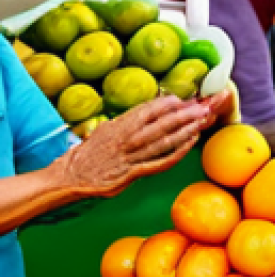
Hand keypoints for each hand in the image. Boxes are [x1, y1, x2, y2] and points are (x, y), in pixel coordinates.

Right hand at [57, 95, 222, 196]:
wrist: (70, 176)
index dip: (167, 104)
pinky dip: (177, 153)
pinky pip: (159, 162)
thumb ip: (125, 122)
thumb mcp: (105, 130)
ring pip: (163, 141)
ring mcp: (130, 156)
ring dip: (185, 131)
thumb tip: (145, 112)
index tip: (183, 100)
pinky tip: (189, 145)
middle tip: (202, 109)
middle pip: (160, 123)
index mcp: (119, 125)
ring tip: (201, 124)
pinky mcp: (132, 173)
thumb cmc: (89, 154)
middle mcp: (126, 138)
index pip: (147, 110)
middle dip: (184, 115)